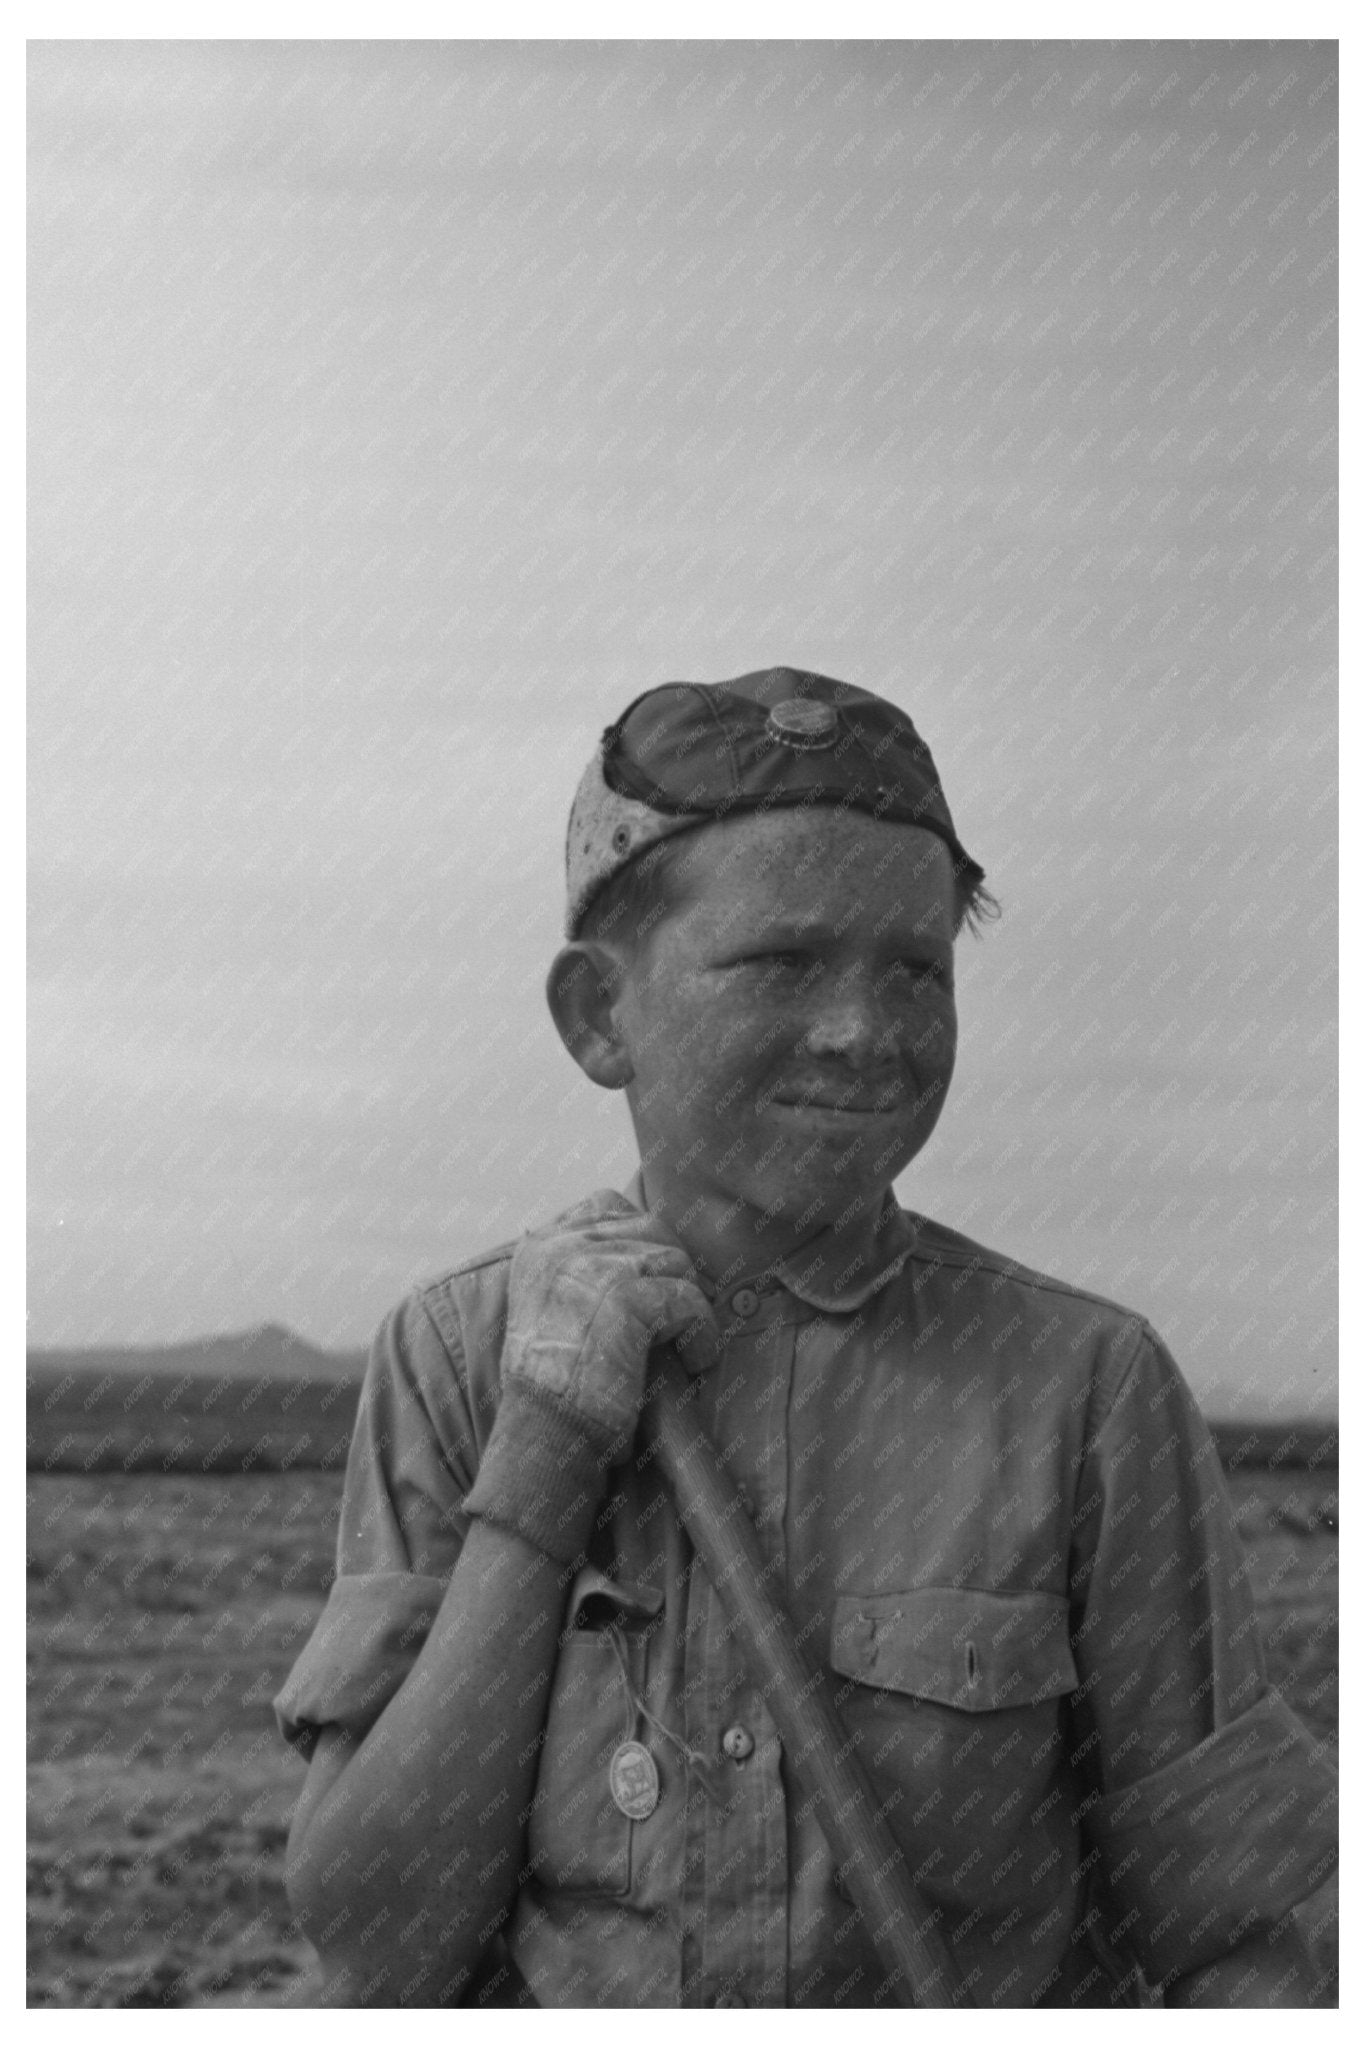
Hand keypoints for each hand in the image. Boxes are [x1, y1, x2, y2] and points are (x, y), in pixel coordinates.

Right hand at [463, 1193, 716, 1562]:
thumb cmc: (558, 1389)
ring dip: (689, 1307)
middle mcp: (560, 1246)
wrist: (547, 1437)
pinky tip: (692, 1362)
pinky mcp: (626, 1296)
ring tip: (680, 1347)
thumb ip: (583, 1271)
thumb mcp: (554, 1311)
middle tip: (676, 1321)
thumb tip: (653, 1251)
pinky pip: (691, 1300)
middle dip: (672, 1274)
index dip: (640, 1241)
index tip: (652, 1288)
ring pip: (676, 1262)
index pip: (606, 1204)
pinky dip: (701, 1336)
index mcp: (538, 1247)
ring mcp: (592, 1266)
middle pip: (650, 1228)